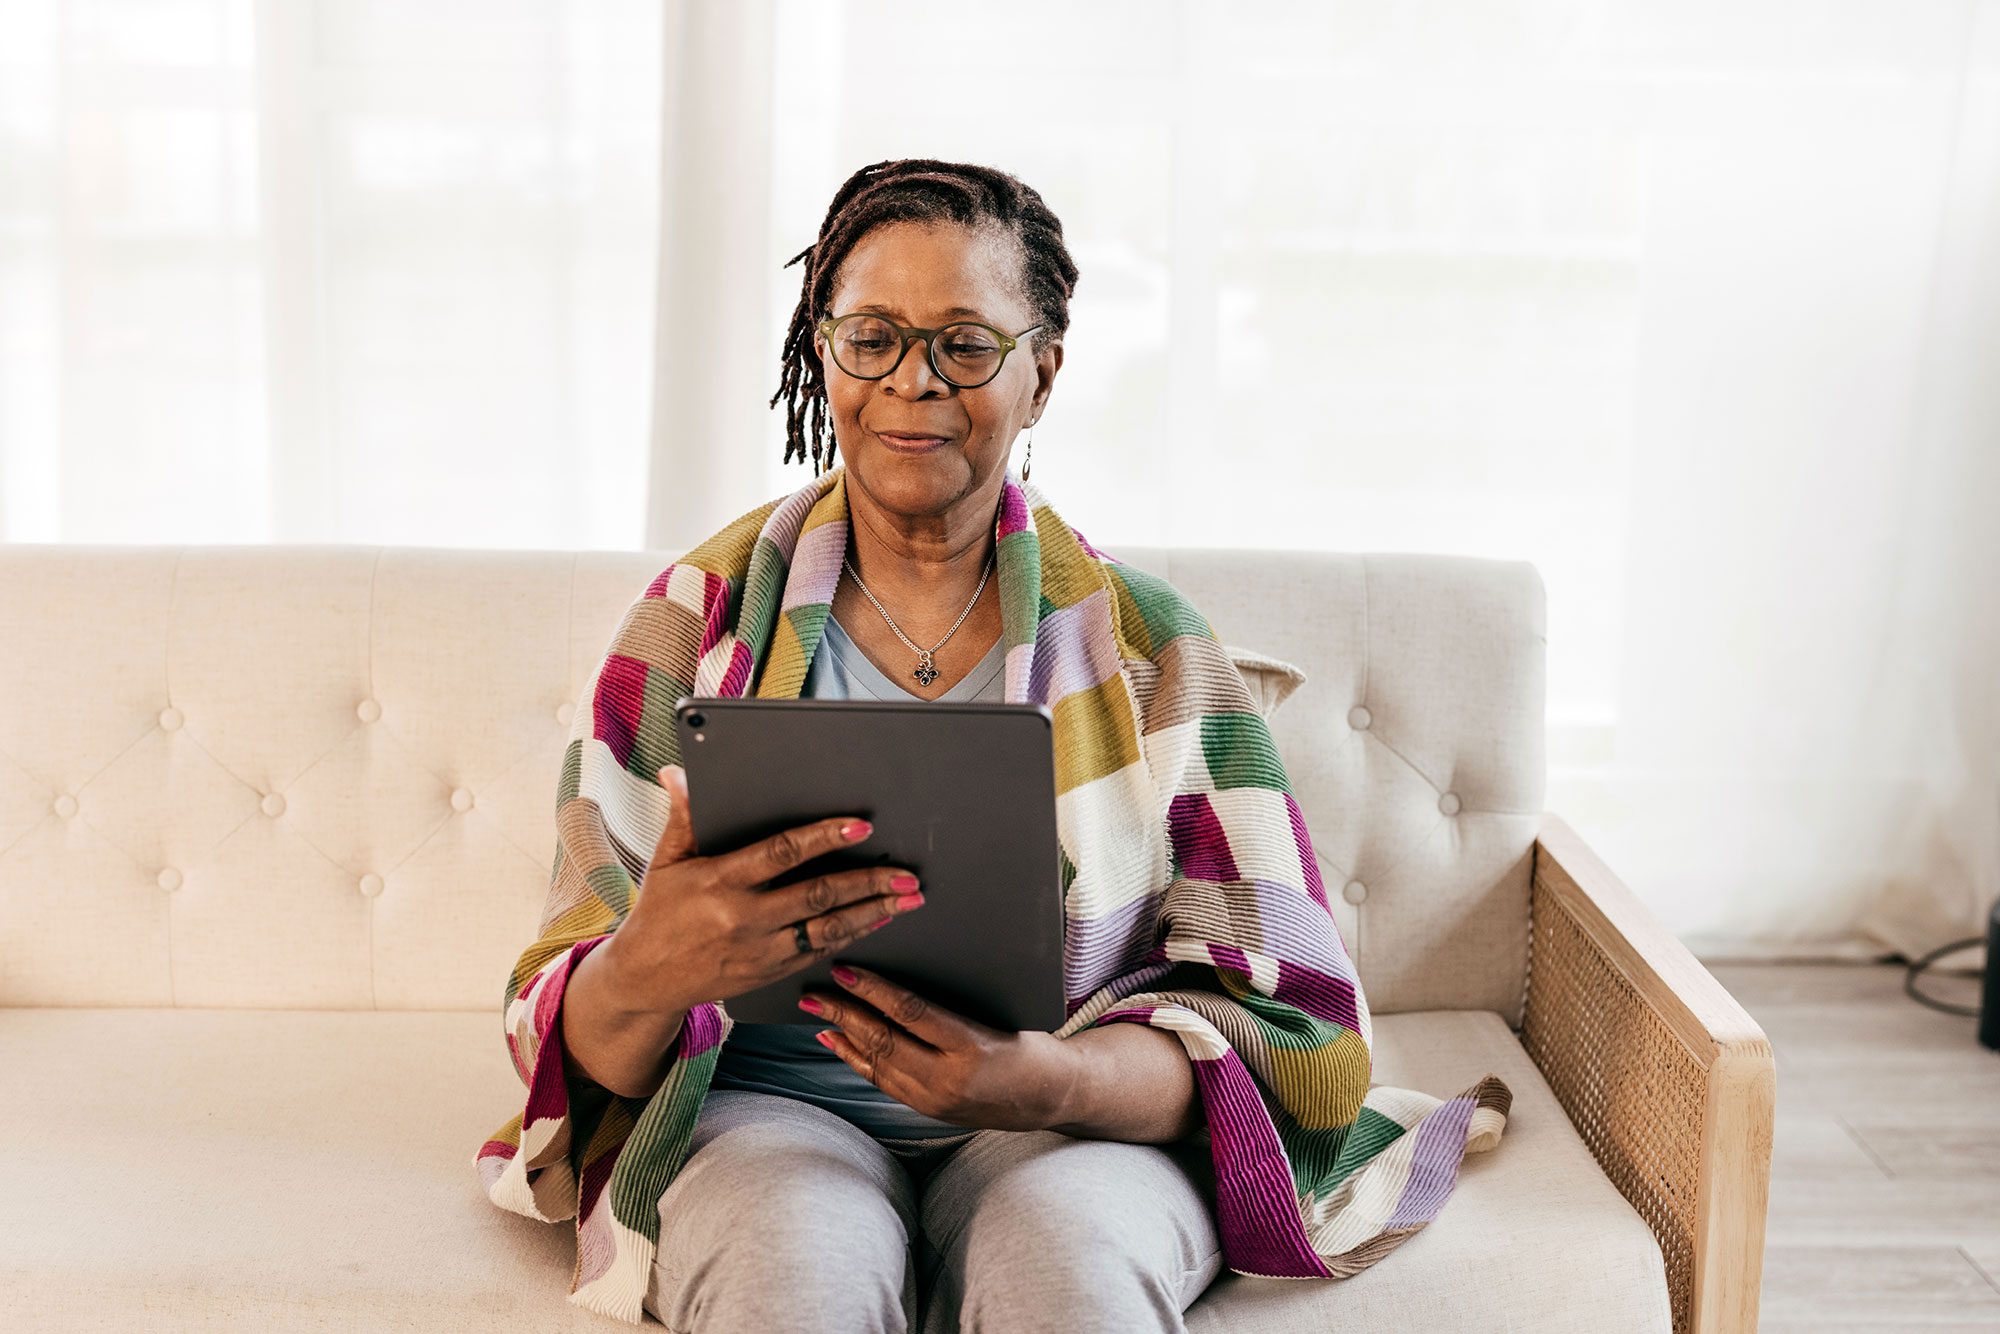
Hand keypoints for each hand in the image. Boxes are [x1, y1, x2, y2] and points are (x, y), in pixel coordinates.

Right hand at [601, 765, 927, 1015]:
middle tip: (906, 873)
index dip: (824, 838)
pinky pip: (818, 951)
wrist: (645, 980)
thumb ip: (683, 816)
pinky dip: (852, 935)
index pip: (782, 854)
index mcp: (720, 881)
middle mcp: (744, 918)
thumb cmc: (658, 913)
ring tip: (908, 898)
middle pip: (818, 896)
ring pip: (827, 929)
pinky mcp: (769, 973)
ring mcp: (760, 950)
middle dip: (868, 883)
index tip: (860, 827)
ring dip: (872, 912)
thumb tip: (678, 772)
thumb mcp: (665, 861)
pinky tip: (877, 920)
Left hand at [799, 964, 1081, 1132]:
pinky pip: (882, 1080)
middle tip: (813, 991)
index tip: (845, 970)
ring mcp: (935, 1100)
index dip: (873, 989)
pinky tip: (838, 1041)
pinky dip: (855, 1058)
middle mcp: (949, 1079)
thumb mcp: (1000, 1011)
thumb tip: (903, 966)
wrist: (1049, 1095)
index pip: (910, 1012)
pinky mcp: (928, 1110)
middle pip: (883, 1040)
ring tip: (817, 1011)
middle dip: (843, 1013)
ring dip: (843, 1035)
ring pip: (876, 1063)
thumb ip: (954, 998)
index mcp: (971, 1047)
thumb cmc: (1029, 1040)